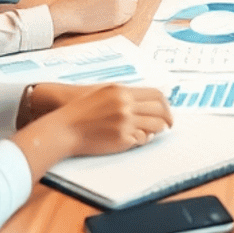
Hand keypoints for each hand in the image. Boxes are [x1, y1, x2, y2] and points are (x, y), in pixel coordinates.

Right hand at [14, 84, 173, 173]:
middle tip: (168, 124)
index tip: (167, 111)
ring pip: (154, 127)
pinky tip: (136, 138)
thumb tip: (147, 102)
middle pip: (159, 111)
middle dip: (167, 118)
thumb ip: (125, 95)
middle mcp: (126, 106)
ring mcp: (125, 123)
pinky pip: (141, 140)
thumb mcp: (104, 93)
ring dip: (157, 130)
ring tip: (153, 132)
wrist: (65, 127)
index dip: (165, 104)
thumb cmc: (81, 110)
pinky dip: (141, 140)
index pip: (156, 95)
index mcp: (122, 92)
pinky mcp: (121, 139)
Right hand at [49, 0, 138, 35]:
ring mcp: (118, 6)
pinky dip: (125, 17)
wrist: (72, 14)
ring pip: (133, 7)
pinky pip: (128, 17)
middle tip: (124, 3)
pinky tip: (116, 16)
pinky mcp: (117, 19)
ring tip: (118, 10)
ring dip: (129, 9)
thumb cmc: (81, 1)